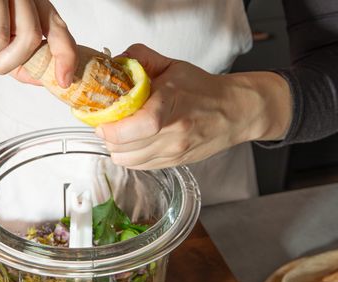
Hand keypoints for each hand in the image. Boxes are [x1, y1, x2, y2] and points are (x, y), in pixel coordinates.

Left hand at [96, 44, 291, 169]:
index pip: (138, 126)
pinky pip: (138, 166)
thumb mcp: (172, 67)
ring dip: (116, 147)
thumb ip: (140, 59)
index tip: (102, 120)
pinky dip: (128, 156)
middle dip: (108, 135)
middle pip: (125, 147)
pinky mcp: (173, 163)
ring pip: (127, 160)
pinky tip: (133, 141)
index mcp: (171, 105)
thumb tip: (113, 62)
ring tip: (120, 132)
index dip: (113, 128)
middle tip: (107, 122)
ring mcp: (173, 151)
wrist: (235, 112)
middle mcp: (173, 133)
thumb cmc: (203, 89)